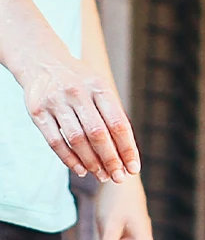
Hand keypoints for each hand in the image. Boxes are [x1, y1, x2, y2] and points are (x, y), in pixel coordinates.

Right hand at [18, 45, 139, 183]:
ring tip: (102, 176)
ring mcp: (55, 100)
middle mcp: (77, 92)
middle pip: (98, 134)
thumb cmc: (80, 84)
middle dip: (111, 160)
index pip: (118, 124)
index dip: (127, 149)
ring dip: (92, 162)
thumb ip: (113, 118)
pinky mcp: (37, 110)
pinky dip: (69, 159)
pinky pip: (55, 140)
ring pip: (76, 139)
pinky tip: (81, 170)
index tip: (133, 169)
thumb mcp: (100, 90)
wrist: (41, 61)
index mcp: (99, 87)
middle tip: (118, 178)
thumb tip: (127, 158)